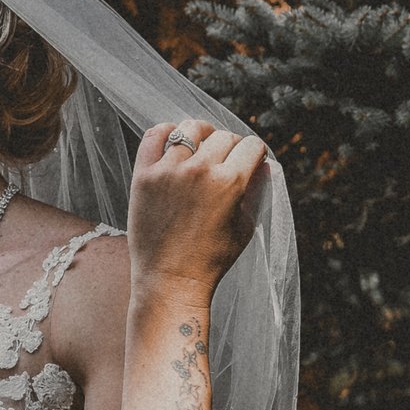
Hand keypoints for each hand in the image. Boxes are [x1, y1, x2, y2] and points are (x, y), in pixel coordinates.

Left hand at [127, 118, 271, 298]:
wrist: (170, 281)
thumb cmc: (212, 259)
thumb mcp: (245, 227)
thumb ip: (257, 191)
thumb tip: (265, 164)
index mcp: (229, 183)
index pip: (251, 146)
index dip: (255, 154)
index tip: (250, 162)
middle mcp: (199, 171)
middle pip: (224, 136)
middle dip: (231, 146)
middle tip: (226, 161)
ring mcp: (168, 171)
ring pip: (190, 129)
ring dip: (202, 135)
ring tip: (201, 148)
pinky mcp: (143, 175)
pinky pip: (154, 135)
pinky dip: (166, 132)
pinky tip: (174, 142)